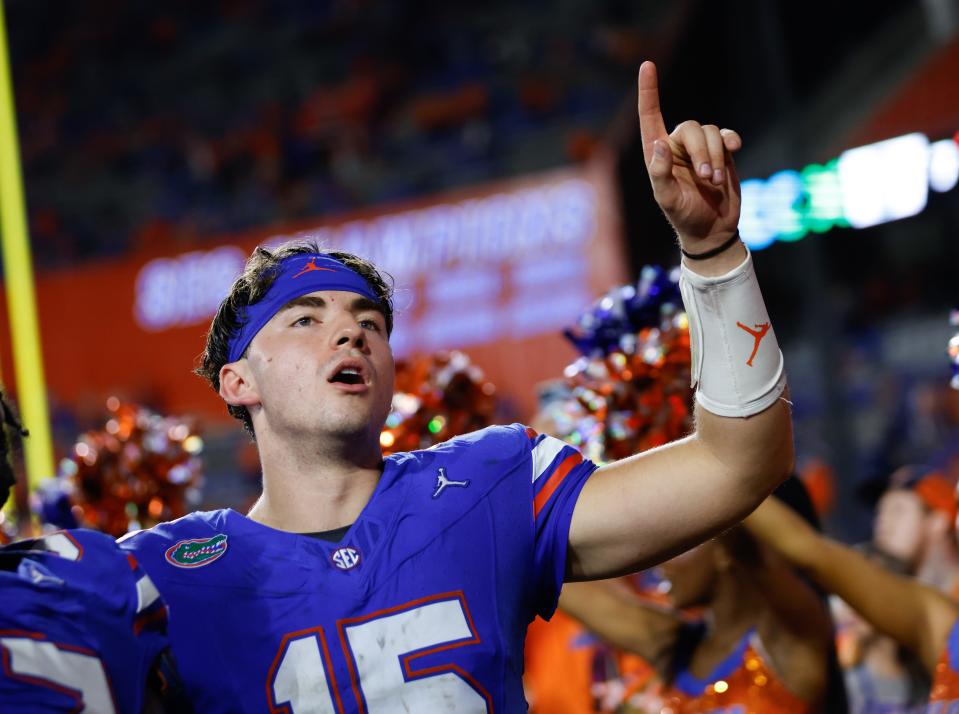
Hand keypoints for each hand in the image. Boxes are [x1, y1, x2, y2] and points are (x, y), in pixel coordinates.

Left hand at [638, 61, 741, 253]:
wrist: (712, 229)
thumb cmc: (684, 216)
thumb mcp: (667, 199)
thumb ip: (660, 173)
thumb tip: (659, 145)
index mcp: (657, 154)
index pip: (650, 117)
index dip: (648, 91)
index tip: (647, 64)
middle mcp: (676, 146)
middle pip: (691, 127)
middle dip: (702, 151)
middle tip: (706, 179)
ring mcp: (700, 148)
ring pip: (711, 132)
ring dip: (715, 155)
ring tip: (714, 181)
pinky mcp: (721, 152)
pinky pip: (727, 135)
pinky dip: (730, 142)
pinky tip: (735, 150)